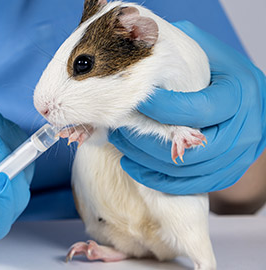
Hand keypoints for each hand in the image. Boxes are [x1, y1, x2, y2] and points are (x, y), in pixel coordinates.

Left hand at [108, 21, 265, 194]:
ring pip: (188, 169)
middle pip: (191, 146)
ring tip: (121, 144)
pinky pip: (191, 186)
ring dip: (147, 160)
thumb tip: (140, 41)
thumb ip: (181, 49)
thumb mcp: (209, 53)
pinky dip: (158, 179)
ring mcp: (239, 155)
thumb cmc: (223, 74)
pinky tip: (134, 165)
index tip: (133, 100)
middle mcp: (246, 128)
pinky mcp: (228, 172)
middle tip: (119, 126)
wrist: (247, 101)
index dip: (160, 108)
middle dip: (147, 138)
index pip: (196, 109)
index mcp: (241, 94)